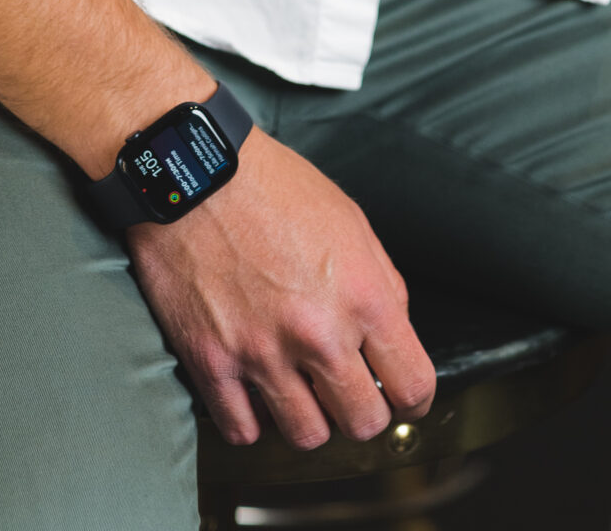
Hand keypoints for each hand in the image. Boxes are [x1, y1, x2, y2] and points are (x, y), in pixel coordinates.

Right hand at [127, 128, 435, 449]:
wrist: (196, 173)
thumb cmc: (271, 187)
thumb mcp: (350, 221)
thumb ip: (381, 284)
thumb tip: (392, 337)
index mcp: (362, 294)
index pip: (413, 384)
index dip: (414, 400)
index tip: (402, 398)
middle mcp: (317, 332)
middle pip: (363, 422)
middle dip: (362, 411)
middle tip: (347, 391)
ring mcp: (262, 353)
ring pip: (307, 436)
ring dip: (309, 418)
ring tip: (300, 389)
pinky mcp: (212, 363)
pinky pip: (243, 431)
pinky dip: (253, 420)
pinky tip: (256, 392)